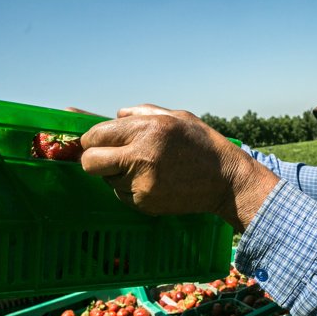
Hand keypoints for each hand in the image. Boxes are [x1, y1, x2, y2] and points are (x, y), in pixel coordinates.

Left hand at [80, 104, 278, 230]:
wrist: (226, 180)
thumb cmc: (201, 144)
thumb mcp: (175, 117)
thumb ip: (141, 112)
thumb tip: (115, 115)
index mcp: (147, 129)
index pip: (95, 135)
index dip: (91, 139)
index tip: (96, 142)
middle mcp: (141, 156)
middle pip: (90, 162)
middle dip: (93, 159)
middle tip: (106, 158)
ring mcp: (142, 184)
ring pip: (106, 180)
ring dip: (116, 174)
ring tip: (143, 168)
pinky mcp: (145, 203)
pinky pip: (121, 195)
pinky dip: (129, 189)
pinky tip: (152, 182)